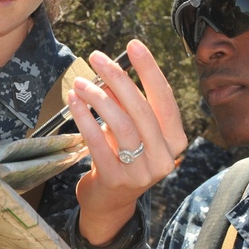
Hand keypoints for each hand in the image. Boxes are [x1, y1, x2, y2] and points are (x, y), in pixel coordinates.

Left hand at [67, 39, 187, 245]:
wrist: (109, 203)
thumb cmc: (121, 156)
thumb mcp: (129, 129)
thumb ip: (125, 104)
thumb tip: (111, 71)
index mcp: (174, 140)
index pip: (164, 99)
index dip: (149, 70)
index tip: (133, 45)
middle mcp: (164, 157)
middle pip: (142, 109)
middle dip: (118, 78)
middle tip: (97, 57)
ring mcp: (142, 172)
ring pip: (121, 125)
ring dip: (98, 98)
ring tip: (80, 81)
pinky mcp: (116, 180)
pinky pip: (98, 143)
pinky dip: (84, 118)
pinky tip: (73, 101)